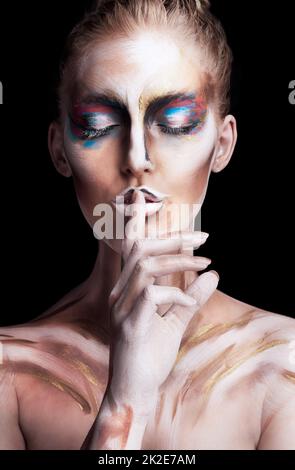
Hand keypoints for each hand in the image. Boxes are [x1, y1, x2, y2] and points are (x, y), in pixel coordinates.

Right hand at [107, 190, 218, 412]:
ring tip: (205, 264)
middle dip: (172, 237)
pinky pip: (151, 295)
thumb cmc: (150, 354)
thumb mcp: (176, 320)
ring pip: (145, 266)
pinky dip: (175, 293)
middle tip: (203, 236)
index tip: (148, 198)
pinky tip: (188, 301)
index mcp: (127, 289)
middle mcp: (120, 294)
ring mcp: (122, 309)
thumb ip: (192, 296)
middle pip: (140, 249)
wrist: (134, 389)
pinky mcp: (130, 325)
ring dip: (178, 260)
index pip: (130, 248)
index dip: (137, 221)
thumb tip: (213, 274)